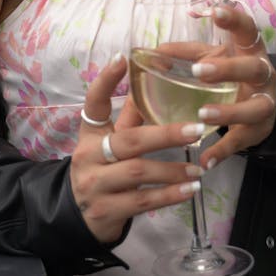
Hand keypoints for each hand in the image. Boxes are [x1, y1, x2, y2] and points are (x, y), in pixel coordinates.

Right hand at [69, 56, 205, 244]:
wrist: (78, 217)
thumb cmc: (102, 172)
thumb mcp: (110, 144)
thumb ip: (131, 119)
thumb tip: (156, 84)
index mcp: (90, 135)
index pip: (94, 104)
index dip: (105, 80)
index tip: (123, 58)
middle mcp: (88, 157)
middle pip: (128, 141)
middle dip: (165, 135)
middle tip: (196, 129)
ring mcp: (94, 185)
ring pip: (138, 173)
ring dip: (172, 170)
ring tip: (197, 168)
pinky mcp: (106, 211)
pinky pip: (142, 201)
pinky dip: (168, 196)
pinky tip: (189, 190)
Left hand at [189, 5, 275, 168]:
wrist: (263, 105)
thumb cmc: (231, 74)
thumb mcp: (212, 58)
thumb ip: (184, 54)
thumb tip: (151, 51)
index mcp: (249, 50)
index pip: (247, 29)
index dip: (234, 19)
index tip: (215, 13)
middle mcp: (262, 75)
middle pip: (253, 69)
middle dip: (229, 69)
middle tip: (200, 71)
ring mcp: (264, 104)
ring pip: (254, 108)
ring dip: (229, 112)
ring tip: (203, 115)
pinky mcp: (257, 132)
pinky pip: (241, 143)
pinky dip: (222, 152)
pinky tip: (204, 160)